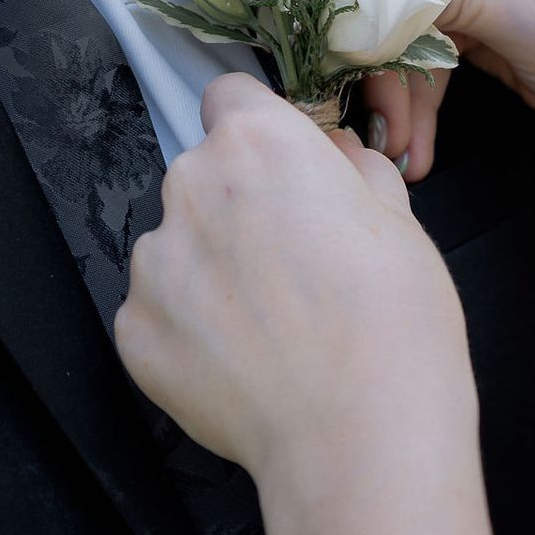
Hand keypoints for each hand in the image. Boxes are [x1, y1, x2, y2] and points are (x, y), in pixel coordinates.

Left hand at [116, 74, 476, 489]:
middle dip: (237, 206)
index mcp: (258, 143)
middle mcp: (190, 186)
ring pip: (177, 246)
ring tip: (270, 325)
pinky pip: (159, 312)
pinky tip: (244, 363)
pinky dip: (191, 331)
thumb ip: (352, 170)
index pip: (232, 99)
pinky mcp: (134, 330)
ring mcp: (154, 262)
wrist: (358, 435)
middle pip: (203, 175)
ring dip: (211, 270)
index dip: (262, 133)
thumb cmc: (394, 324)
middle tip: (293, 263)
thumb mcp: (401, 220)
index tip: (284, 171)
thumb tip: (332, 157)